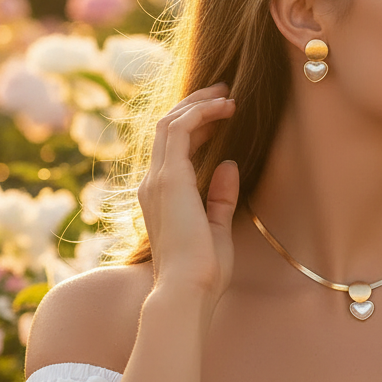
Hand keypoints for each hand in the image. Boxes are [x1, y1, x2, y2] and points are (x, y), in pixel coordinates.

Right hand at [137, 81, 238, 304]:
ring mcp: (157, 180)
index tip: (222, 113)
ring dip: (199, 104)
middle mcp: (153, 184)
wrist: (187, 290)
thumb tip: (229, 165)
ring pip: (170, 123)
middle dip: (196, 105)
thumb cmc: (202, 271)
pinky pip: (179, 130)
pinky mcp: (169, 179)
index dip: (196, 125)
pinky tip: (224, 108)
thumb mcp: (216, 228)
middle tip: (224, 91)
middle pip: (168, 128)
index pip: (172, 148)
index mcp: (161, 197)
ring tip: (227, 95)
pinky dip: (201, 113)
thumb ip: (220, 197)